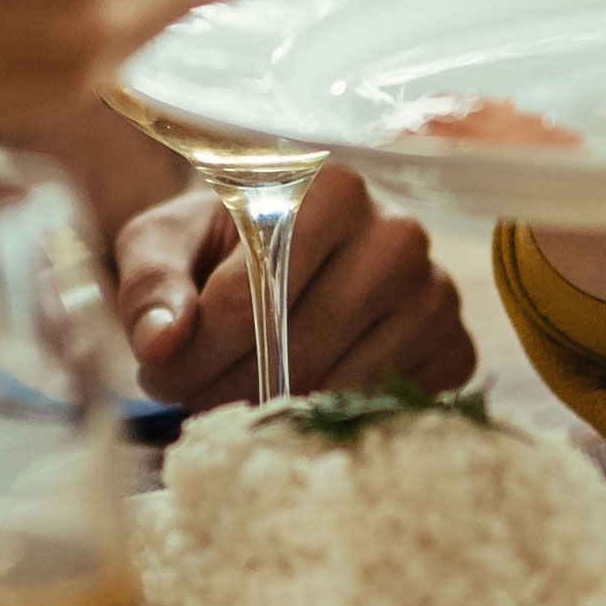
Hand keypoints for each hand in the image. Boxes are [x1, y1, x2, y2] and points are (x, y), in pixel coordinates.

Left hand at [115, 163, 472, 403]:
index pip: (254, 297)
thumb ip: (151, 285)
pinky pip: (387, 406)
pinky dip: (333, 416)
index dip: (193, 352)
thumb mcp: (160, 244)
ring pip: (338, 386)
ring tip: (231, 392)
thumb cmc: (214, 244)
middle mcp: (398, 233)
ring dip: (271, 409)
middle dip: (224, 387)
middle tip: (187, 394)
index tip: (159, 372)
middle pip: (297, 347)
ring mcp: (435, 292)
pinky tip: (300, 394)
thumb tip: (164, 342)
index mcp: (329, 189)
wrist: (276, 251)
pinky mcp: (454, 348)